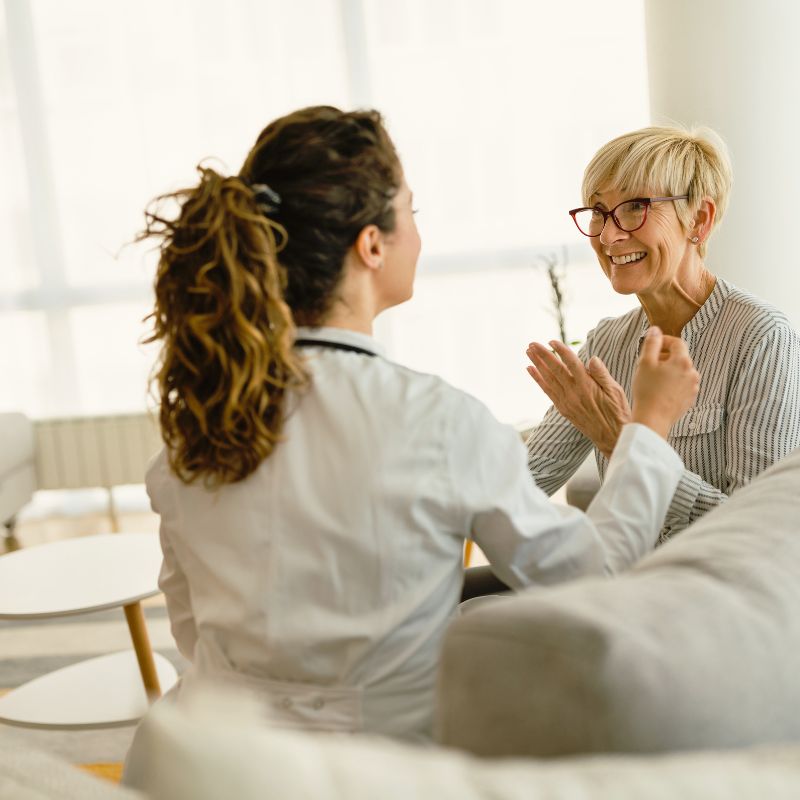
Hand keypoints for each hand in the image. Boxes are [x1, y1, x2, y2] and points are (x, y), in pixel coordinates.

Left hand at [526, 339, 631, 457]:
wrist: (612, 437)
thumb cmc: (618, 413)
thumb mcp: (615, 391)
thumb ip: (602, 374)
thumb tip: (592, 358)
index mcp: (588, 386)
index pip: (571, 363)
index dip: (561, 351)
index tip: (551, 341)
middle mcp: (574, 393)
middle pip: (555, 369)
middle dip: (542, 355)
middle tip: (531, 343)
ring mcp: (566, 402)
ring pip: (548, 379)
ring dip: (537, 364)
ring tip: (528, 352)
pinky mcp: (563, 409)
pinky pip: (548, 391)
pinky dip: (538, 380)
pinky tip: (531, 370)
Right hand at [631, 327, 699, 439]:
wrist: (653, 419)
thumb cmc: (647, 391)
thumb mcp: (645, 362)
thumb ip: (651, 343)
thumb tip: (655, 330)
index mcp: (682, 361)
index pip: (677, 342)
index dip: (664, 341)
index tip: (652, 346)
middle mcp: (692, 372)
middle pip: (680, 357)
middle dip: (665, 357)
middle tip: (649, 364)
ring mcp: (693, 387)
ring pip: (681, 372)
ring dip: (669, 371)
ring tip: (653, 379)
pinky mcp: (690, 399)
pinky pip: (682, 385)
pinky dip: (672, 383)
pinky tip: (659, 391)